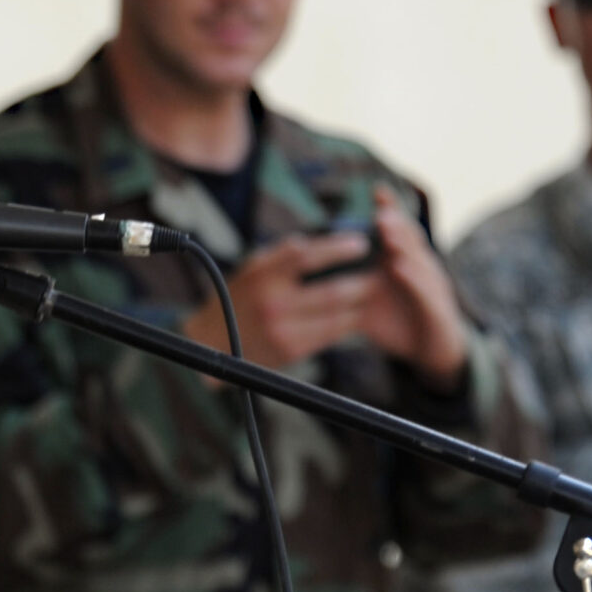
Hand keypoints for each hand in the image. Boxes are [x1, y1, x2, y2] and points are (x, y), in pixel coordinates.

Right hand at [178, 231, 378, 370]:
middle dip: (361, 282)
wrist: (212, 341)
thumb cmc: (238, 296)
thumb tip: (319, 241)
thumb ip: (283, 254)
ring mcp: (283, 330)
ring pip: (336, 317)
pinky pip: (329, 335)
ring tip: (373, 291)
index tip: (361, 243)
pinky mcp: (290, 350)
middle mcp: (273, 303)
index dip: (339, 248)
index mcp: (263, 275)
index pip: (308, 255)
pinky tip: (356, 314)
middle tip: (380, 272)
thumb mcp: (253, 267)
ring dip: (360, 304)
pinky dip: (346, 323)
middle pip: (331, 291)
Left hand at [353, 185, 468, 390]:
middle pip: (411, 239)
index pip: (400, 231)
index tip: (377, 191)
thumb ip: (349, 288)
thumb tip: (314, 278)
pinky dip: (413, 278)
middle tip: (379, 211)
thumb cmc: (400, 322)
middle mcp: (421, 269)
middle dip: (395, 223)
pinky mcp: (439, 311)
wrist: (431, 352)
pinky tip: (400, 268)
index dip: (391, 209)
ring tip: (386, 230)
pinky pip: (425, 292)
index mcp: (405, 263)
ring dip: (402, 244)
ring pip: (418, 260)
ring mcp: (432, 288)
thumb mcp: (369, 303)